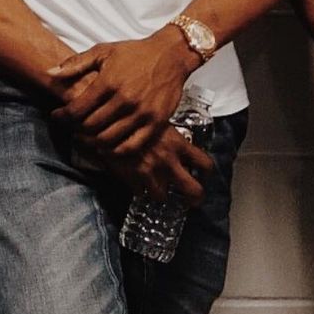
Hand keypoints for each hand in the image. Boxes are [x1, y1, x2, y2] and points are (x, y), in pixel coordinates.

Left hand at [48, 30, 194, 152]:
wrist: (170, 55)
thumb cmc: (135, 52)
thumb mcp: (103, 51)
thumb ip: (75, 64)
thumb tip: (50, 73)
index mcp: (108, 82)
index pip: (77, 110)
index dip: (62, 117)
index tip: (57, 117)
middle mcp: (124, 100)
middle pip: (91, 127)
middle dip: (76, 130)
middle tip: (72, 128)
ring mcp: (141, 113)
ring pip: (109, 140)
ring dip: (93, 142)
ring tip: (87, 137)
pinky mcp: (156, 123)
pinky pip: (131, 146)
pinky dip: (116, 151)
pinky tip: (108, 145)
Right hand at [87, 123, 212, 205]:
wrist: (107, 120)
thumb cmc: (132, 113)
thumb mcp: (157, 118)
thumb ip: (167, 132)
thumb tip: (174, 138)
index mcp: (177, 143)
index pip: (204, 163)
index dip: (206, 171)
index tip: (204, 173)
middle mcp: (168, 161)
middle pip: (192, 190)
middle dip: (194, 198)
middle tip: (193, 200)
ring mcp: (150, 172)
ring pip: (162, 196)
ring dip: (160, 193)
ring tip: (157, 189)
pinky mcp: (132, 178)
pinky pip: (139, 192)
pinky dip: (139, 189)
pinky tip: (136, 181)